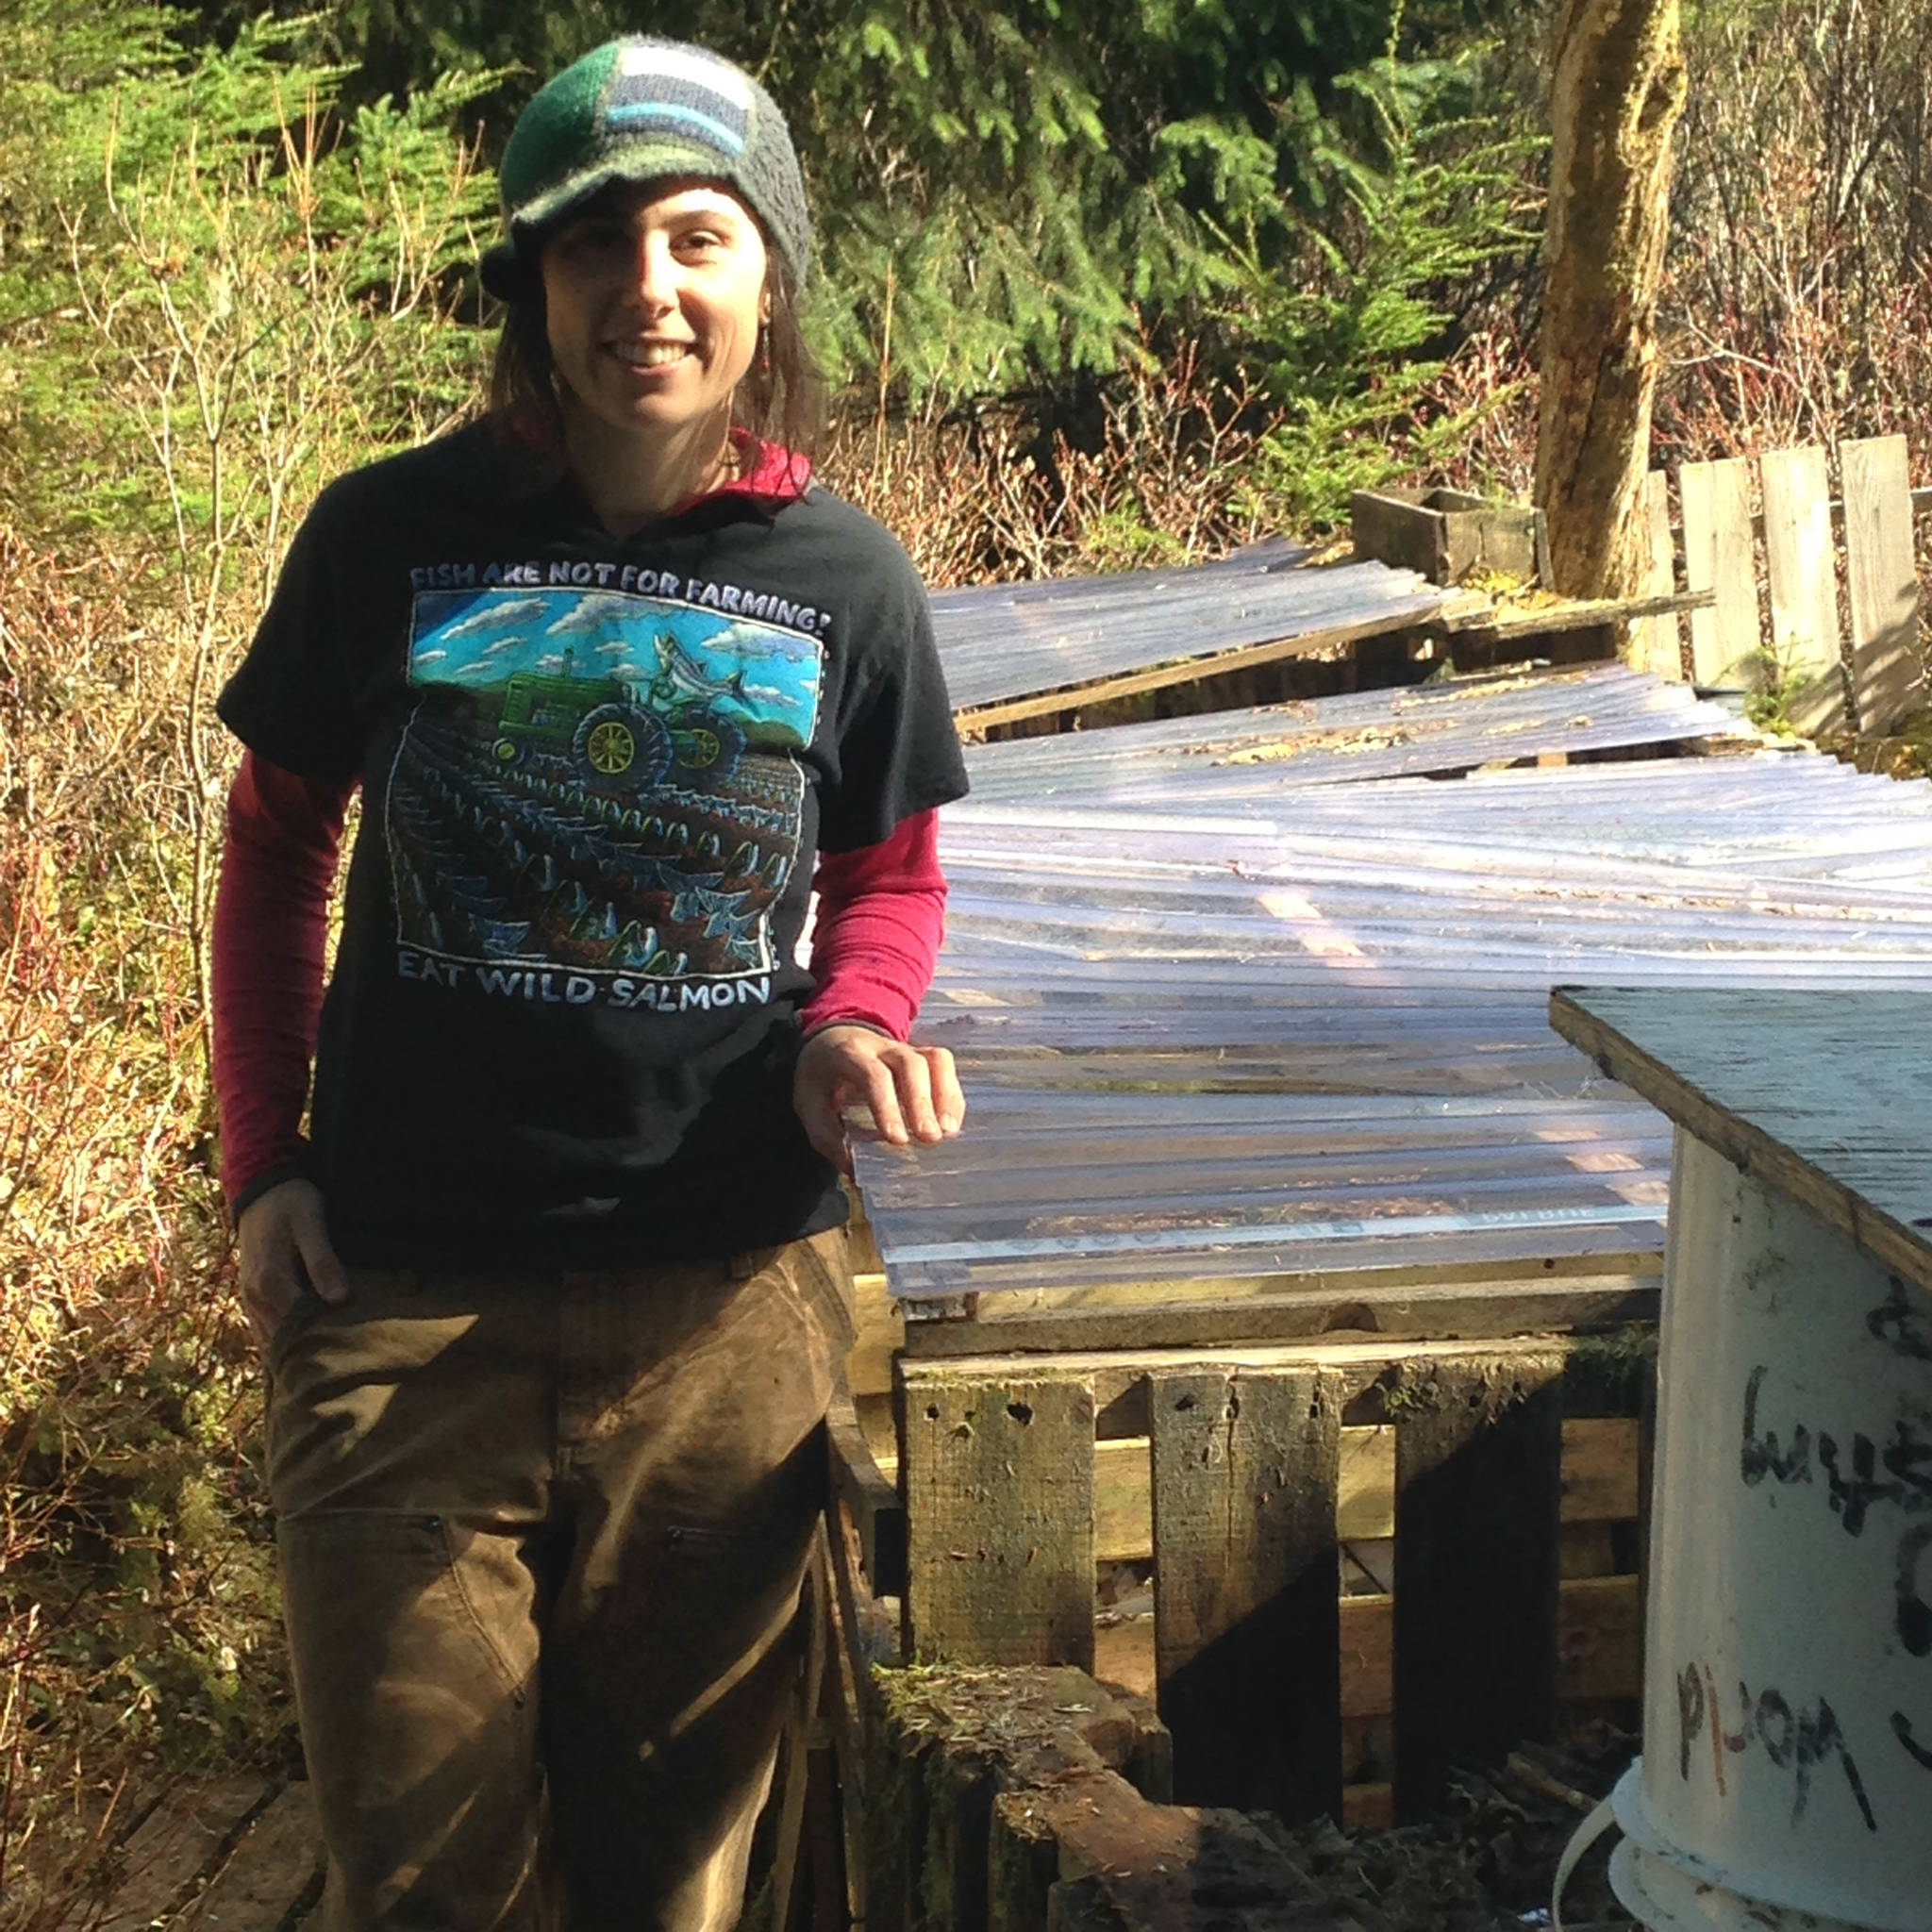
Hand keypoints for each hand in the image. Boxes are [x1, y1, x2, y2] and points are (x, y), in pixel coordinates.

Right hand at [236, 1178, 348, 1357]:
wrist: (261, 1190)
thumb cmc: (291, 1203)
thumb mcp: (311, 1224)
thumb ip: (322, 1261)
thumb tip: (339, 1299)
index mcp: (271, 1282)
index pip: (300, 1327)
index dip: (327, 1339)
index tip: (354, 1349)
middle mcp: (255, 1298)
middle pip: (284, 1340)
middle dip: (312, 1352)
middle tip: (346, 1365)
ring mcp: (249, 1300)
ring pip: (271, 1341)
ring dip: (295, 1352)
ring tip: (328, 1366)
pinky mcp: (251, 1298)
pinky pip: (263, 1332)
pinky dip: (281, 1345)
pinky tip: (304, 1353)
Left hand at [792, 1025, 964, 1173]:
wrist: (832, 1039)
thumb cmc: (821, 1076)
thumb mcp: (808, 1102)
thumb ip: (826, 1134)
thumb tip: (855, 1170)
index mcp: (849, 1054)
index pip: (873, 1075)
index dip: (887, 1106)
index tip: (896, 1140)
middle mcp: (883, 1047)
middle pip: (911, 1065)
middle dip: (922, 1102)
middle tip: (929, 1138)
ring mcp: (907, 1048)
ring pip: (935, 1060)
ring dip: (945, 1096)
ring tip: (948, 1132)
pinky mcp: (922, 1056)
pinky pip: (944, 1067)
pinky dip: (952, 1095)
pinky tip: (952, 1124)